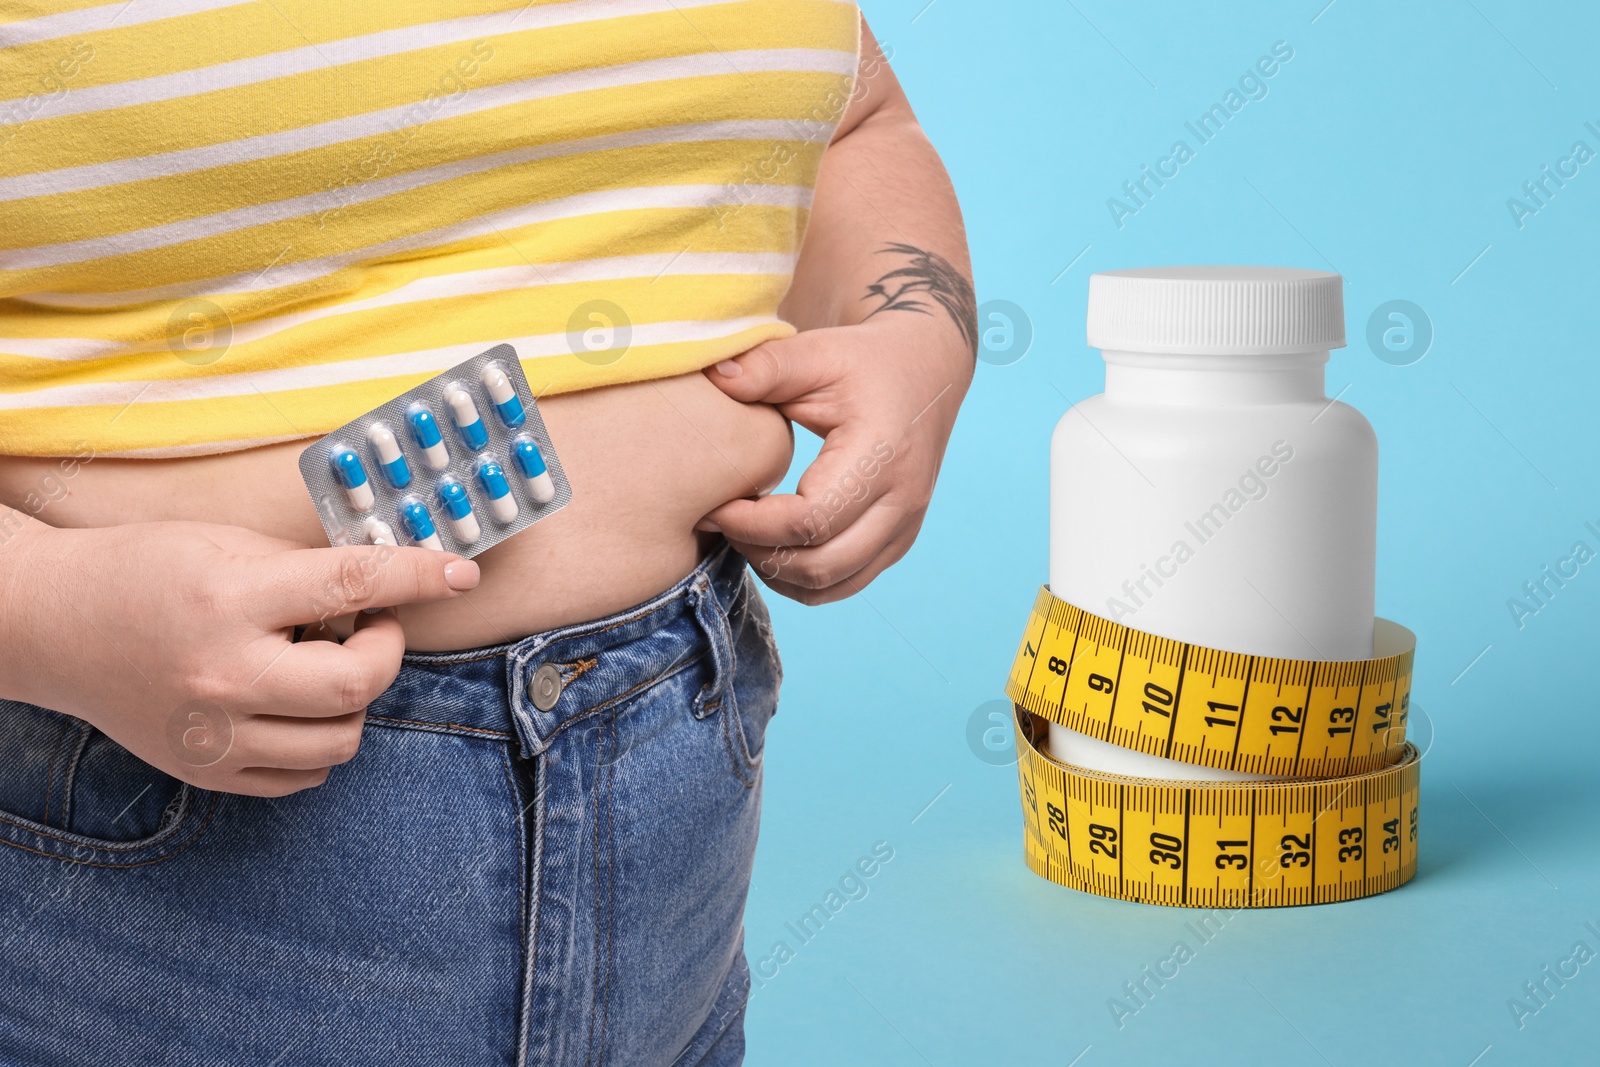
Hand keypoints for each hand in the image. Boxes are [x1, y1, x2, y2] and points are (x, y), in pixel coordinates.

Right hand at [2, 521, 477, 795]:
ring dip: (355, 700)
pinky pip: (303, 779)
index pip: (352, 587)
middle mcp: (223, 676)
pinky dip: (319, 742)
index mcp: (229, 600)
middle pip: (358, 683)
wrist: (52, 625)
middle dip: (387, 649)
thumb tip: (389, 586)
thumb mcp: (226, 543)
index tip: (459, 572)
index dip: (420, 576)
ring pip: (340, 741)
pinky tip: (297, 703)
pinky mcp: (207, 773)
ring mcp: (213, 735)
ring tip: (323, 664)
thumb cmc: (142, 570)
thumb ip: (309, 569)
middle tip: (371, 625)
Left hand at [699, 315, 971, 603]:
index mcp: (881, 455)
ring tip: (745, 534)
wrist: (926, 373)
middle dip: (759, 552)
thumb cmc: (867, 362)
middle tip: (722, 521)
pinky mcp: (899, 541)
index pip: (810, 520)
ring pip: (832, 584)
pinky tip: (774, 545)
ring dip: (778, 572)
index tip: (716, 504)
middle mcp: (902, 501)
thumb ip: (766, 366)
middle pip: (820, 564)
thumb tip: (713, 377)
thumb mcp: (817, 352)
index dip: (752, 524)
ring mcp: (905, 527)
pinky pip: (845, 583)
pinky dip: (802, 578)